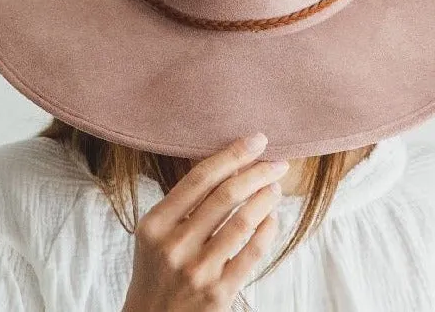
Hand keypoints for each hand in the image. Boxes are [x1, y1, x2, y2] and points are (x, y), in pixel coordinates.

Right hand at [122, 132, 288, 311]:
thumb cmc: (158, 269)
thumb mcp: (156, 233)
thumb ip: (184, 203)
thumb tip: (232, 165)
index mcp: (156, 223)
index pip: (199, 178)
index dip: (232, 154)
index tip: (256, 140)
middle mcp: (174, 245)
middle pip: (225, 196)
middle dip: (258, 173)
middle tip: (278, 162)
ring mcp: (197, 271)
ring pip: (243, 222)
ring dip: (266, 198)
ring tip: (277, 187)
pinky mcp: (218, 294)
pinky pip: (251, 254)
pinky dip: (267, 231)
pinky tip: (272, 218)